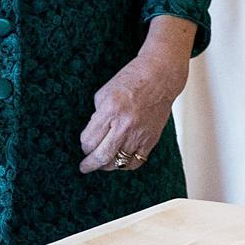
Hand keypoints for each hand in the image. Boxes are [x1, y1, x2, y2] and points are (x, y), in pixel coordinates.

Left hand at [78, 19, 193, 173]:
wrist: (160, 77)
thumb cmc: (132, 80)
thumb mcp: (104, 94)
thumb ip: (97, 117)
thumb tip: (93, 136)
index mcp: (110, 110)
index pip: (89, 140)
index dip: (84, 145)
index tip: (85, 145)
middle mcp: (125, 125)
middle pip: (102, 156)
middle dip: (90, 164)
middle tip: (85, 167)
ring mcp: (140, 134)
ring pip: (119, 162)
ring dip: (107, 165)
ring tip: (102, 163)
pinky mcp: (151, 139)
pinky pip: (136, 161)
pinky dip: (126, 164)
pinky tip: (121, 159)